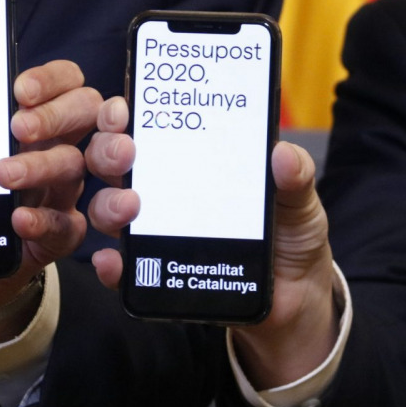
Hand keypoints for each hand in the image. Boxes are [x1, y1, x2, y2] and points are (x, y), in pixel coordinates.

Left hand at [0, 60, 100, 347]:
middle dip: (56, 114)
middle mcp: (54, 148)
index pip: (62, 83)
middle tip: (17, 126)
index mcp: (30, 121)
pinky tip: (18, 219)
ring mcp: (59, 192)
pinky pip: (66, 227)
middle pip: (84, 113)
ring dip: (41, 166)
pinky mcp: (57, 235)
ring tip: (2, 174)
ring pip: (73, 167)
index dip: (52, 79)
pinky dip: (44, 221)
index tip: (19, 89)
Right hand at [84, 97, 338, 388]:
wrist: (295, 295)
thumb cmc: (289, 234)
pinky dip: (112, 266)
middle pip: (113, 162)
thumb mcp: (298, 199)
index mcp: (191, 159)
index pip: (147, 127)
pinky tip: (114, 262)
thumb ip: (295, 176)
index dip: (122, 114)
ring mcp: (154, 232)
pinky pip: (123, 270)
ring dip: (108, 204)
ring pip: (108, 211)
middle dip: (108, 151)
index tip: (123, 111)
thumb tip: (283, 154)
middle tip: (126, 151)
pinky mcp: (156, 275)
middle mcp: (163, 190)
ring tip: (130, 207)